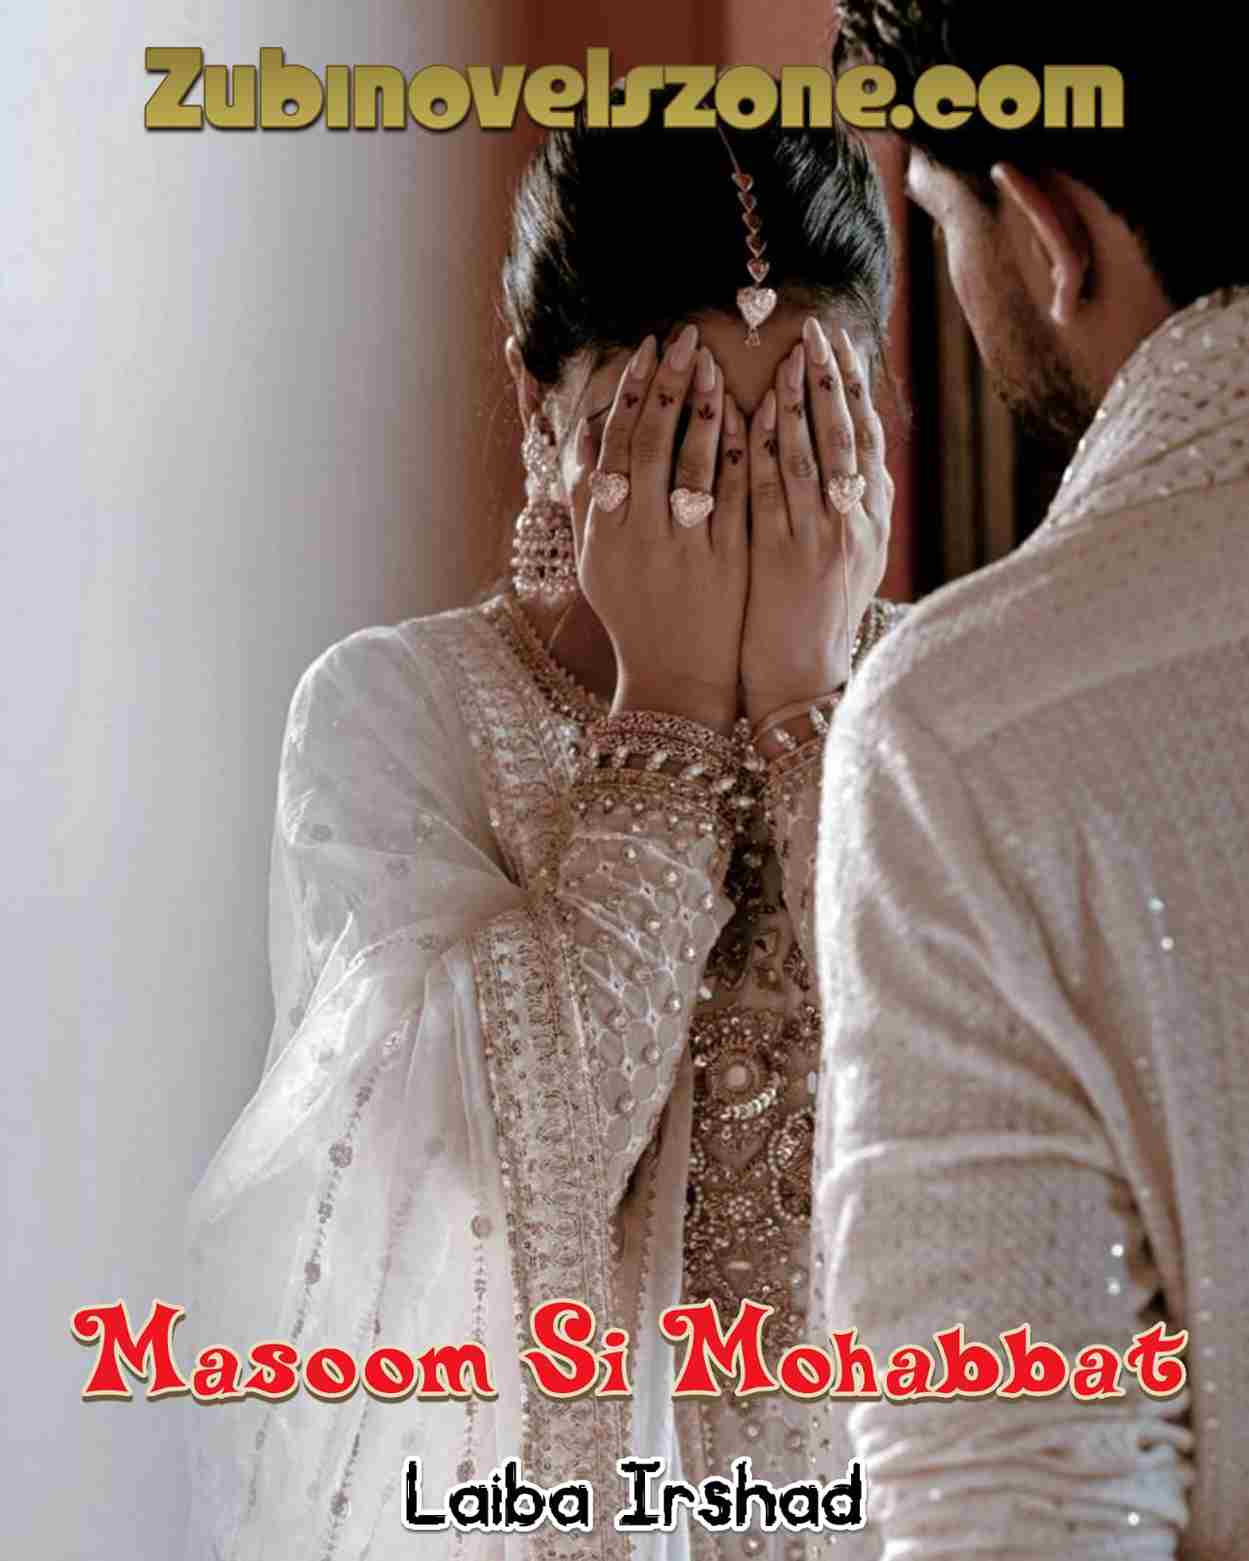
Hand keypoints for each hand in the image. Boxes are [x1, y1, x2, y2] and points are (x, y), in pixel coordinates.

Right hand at [571, 325, 748, 735]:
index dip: (628, 394)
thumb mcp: (600, 559)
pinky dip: (741, 455)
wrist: (676, 677)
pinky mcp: (726, 562)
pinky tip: (754, 418)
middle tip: (682, 336)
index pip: (614, 446)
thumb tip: (588, 433)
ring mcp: (684, 548)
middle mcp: (638, 535)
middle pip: (650, 444)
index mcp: (604, 531)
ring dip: (705, 409)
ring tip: (715, 365)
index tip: (644, 351)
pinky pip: (734, 497)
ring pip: (693, 465)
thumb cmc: (637, 611)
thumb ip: (593, 499)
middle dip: (666, 384)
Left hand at [740, 318, 892, 727]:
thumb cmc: (820, 618)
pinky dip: (760, 448)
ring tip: (789, 357)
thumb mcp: (856, 561)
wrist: (800, 678)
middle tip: (816, 331)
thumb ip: (858, 509)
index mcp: (871, 518)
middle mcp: (852, 523)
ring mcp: (817, 538)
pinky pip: (768, 490)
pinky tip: (749, 414)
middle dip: (830, 379)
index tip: (841, 343)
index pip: (867, 437)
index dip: (854, 387)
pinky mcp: (779, 556)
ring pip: (809, 455)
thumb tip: (864, 460)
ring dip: (798, 402)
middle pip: (845, 436)